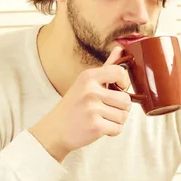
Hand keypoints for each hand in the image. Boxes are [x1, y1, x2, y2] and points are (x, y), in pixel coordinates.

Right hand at [30, 47, 131, 161]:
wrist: (54, 131)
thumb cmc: (73, 106)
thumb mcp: (85, 83)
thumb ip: (106, 67)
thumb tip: (121, 49)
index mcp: (88, 77)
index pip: (120, 72)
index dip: (124, 83)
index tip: (117, 89)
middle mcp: (90, 91)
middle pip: (126, 100)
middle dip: (120, 108)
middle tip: (105, 110)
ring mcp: (93, 109)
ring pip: (123, 116)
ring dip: (116, 121)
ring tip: (101, 118)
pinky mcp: (96, 126)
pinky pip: (118, 129)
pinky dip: (112, 131)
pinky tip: (99, 128)